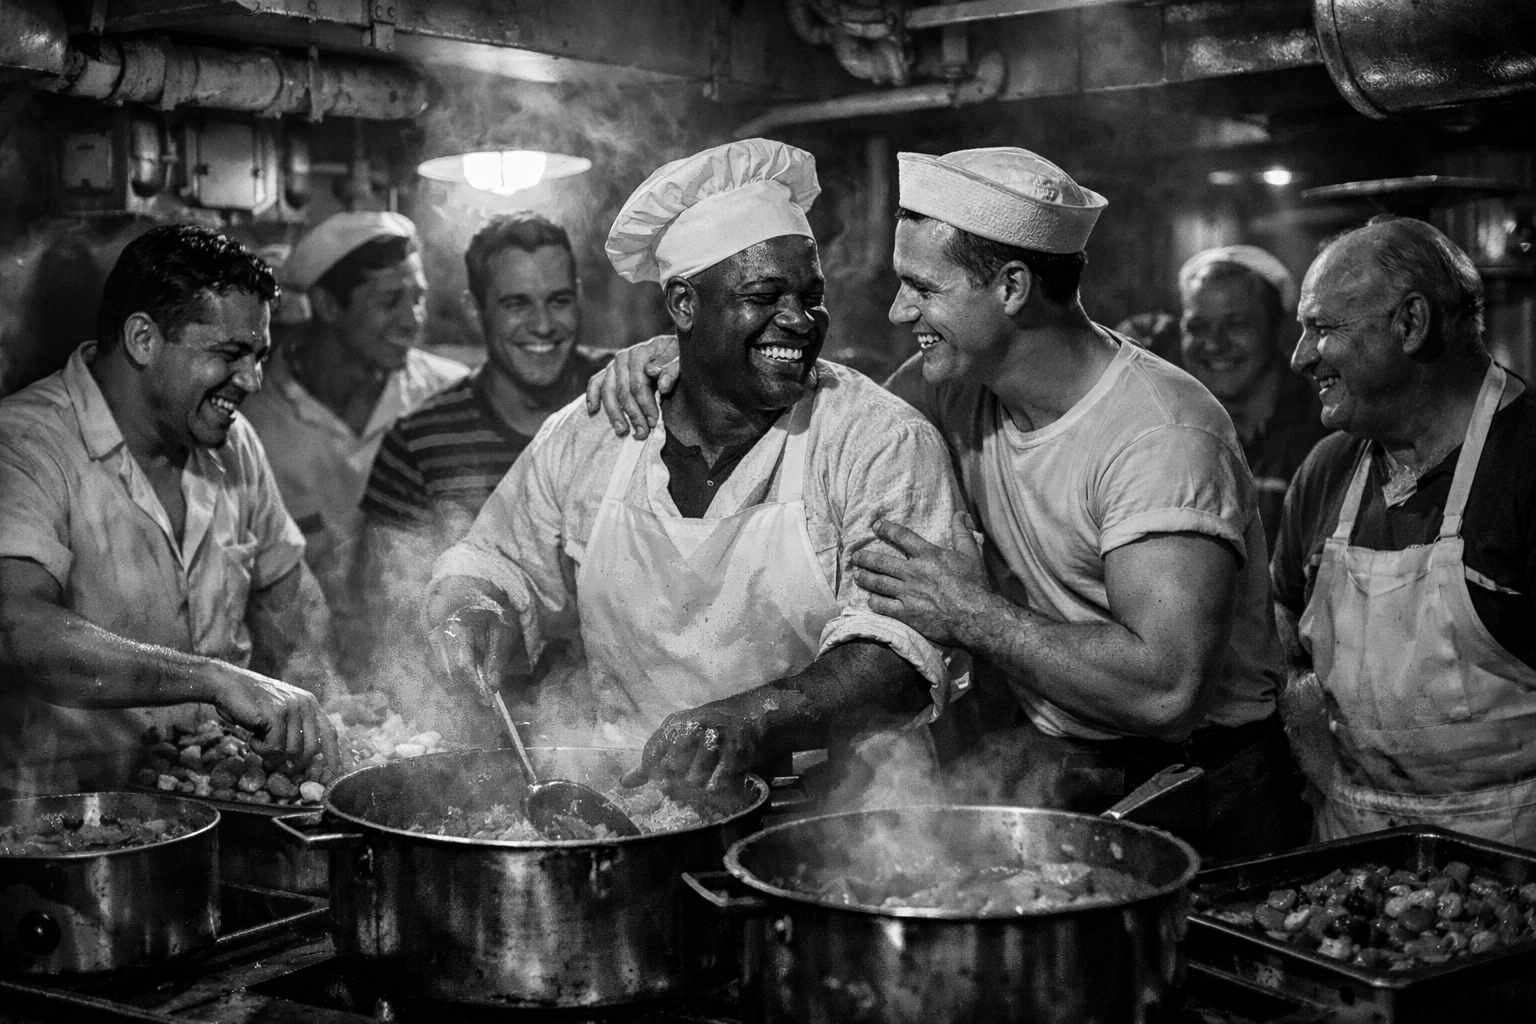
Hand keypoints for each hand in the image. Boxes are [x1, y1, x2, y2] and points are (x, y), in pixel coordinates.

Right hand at [208, 665, 339, 771]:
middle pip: (313, 747)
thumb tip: (304, 761)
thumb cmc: (251, 703)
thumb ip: (294, 730)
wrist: (226, 684)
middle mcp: (305, 704)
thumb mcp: (280, 714)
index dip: (333, 756)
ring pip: (293, 750)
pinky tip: (253, 739)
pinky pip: (275, 747)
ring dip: (273, 754)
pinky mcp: (275, 714)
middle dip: (297, 764)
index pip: (330, 733)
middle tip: (278, 765)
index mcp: (310, 704)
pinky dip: (261, 749)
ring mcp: (291, 708)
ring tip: (259, 742)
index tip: (330, 776)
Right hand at [425, 580, 517, 705]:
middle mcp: (438, 635)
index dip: (474, 686)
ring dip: (459, 690)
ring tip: (479, 694)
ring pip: (441, 676)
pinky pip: (438, 673)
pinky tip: (468, 683)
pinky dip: (453, 683)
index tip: (488, 699)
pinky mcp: (429, 651)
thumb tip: (494, 686)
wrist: (466, 596)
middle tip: (486, 702)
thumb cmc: (488, 613)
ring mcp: (430, 643)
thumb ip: (498, 657)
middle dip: (467, 692)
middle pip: (447, 674)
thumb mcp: (503, 630)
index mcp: (459, 626)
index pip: (462, 664)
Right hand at [584, 334, 679, 439]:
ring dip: (614, 413)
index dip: (645, 405)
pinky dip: (592, 396)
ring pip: (608, 391)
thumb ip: (673, 369)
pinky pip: (595, 382)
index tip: (653, 421)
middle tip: (642, 432)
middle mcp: (623, 357)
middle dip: (633, 414)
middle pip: (623, 391)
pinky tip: (593, 411)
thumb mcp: (680, 358)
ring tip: (622, 431)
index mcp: (640, 353)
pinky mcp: (609, 371)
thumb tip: (662, 385)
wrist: (669, 348)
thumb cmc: (676, 355)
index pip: (638, 384)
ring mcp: (614, 364)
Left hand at [621, 702, 764, 793]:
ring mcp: (713, 740)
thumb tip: (624, 783)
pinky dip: (714, 785)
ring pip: (693, 778)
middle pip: (672, 768)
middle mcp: (692, 728)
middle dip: (676, 780)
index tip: (660, 781)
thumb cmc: (705, 733)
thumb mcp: (676, 738)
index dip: (652, 771)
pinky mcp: (733, 754)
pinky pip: (716, 781)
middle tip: (684, 781)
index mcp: (675, 725)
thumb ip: (651, 761)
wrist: (747, 721)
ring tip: (703, 777)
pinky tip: (715, 783)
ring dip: (697, 783)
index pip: (653, 753)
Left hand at [851, 512, 990, 645]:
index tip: (875, 526)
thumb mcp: (971, 554)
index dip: (886, 529)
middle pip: (882, 562)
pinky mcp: (907, 614)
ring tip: (857, 576)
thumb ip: (962, 532)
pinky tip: (870, 600)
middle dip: (866, 558)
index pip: (902, 536)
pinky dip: (874, 602)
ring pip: (878, 583)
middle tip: (855, 556)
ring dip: (865, 578)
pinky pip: (883, 606)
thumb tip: (960, 513)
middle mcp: (914, 572)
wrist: (976, 616)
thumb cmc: (975, 585)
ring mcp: (908, 593)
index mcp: (928, 555)